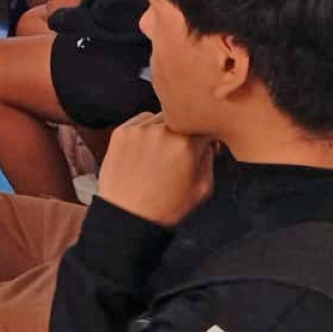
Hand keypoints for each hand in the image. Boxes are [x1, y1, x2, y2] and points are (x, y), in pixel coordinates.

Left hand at [95, 112, 216, 226]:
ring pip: (161, 117)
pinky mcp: (122, 131)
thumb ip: (210, 159)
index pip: (204, 127)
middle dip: (185, 132)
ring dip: (165, 129)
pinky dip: (146, 130)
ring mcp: (139, 129)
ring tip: (161, 154)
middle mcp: (162, 131)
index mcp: (186, 144)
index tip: (205, 145)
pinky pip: (141, 120)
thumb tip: (210, 142)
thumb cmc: (165, 207)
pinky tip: (146, 150)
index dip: (207, 136)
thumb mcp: (202, 189)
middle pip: (182, 120)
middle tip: (180, 152)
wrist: (127, 214)